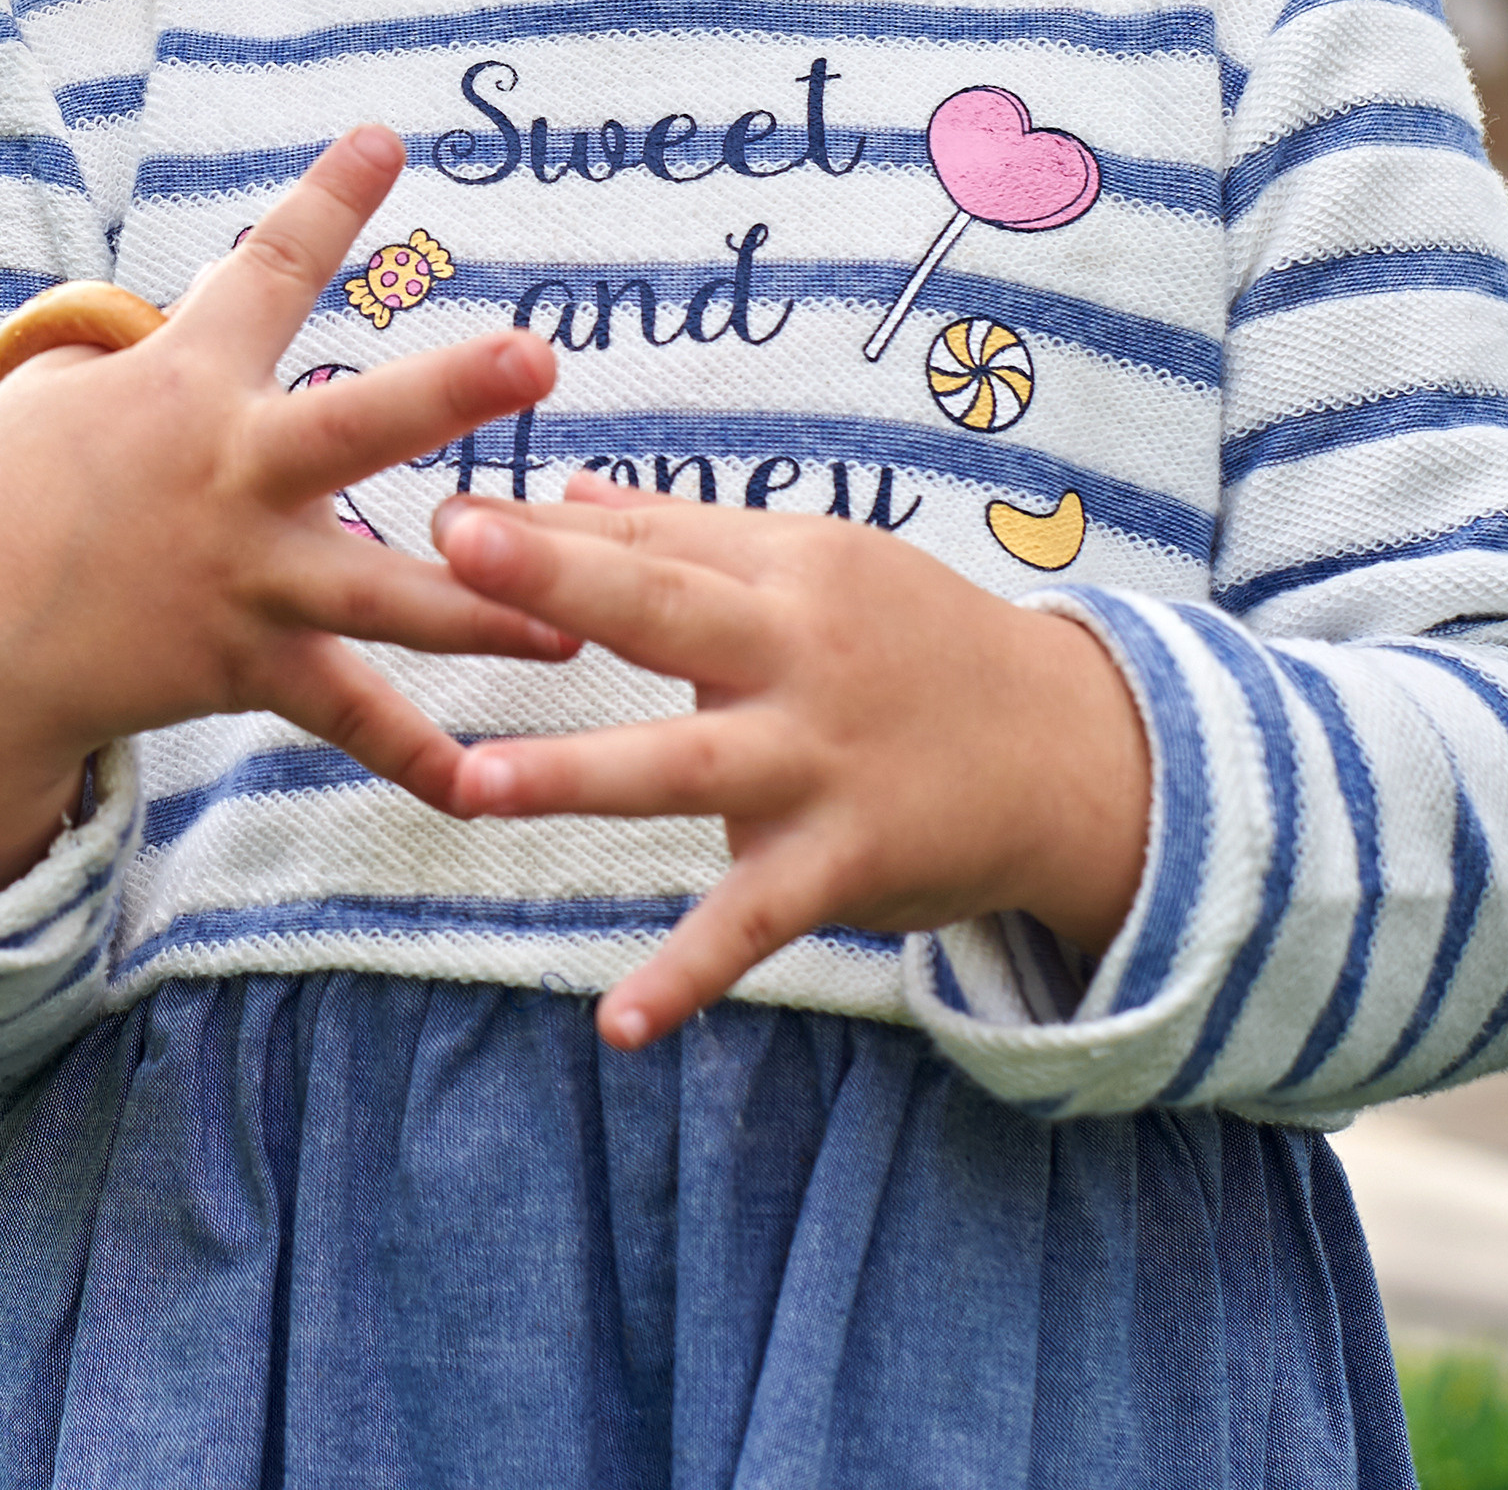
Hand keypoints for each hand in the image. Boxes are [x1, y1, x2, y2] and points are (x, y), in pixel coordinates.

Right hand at [0, 127, 562, 907]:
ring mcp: (244, 579)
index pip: (264, 269)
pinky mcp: (245, 668)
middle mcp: (229, 475)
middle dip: (449, 392)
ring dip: (484, 607)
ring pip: (382, 595)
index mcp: (189, 381)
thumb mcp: (80, 387)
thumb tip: (231, 270)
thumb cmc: (19, 487)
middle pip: (352, 428)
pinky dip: (414, 757)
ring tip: (579, 618)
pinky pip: (346, 719)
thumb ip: (177, 336)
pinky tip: (489, 787)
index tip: (385, 138)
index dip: (325, 200)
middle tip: (538, 355)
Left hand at [431, 478, 1149, 1048]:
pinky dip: (690, 973)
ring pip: (685, 765)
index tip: (443, 510)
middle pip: (665, 608)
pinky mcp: (842, 858)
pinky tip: (618, 1021)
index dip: (546, 527)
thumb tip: (569, 484)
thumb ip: (687, 533)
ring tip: (469, 784)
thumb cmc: (914, 641)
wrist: (1064, 747)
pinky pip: (754, 921)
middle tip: (455, 546)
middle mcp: (797, 650)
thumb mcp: (818, 565)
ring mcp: (817, 758)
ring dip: (577, 773)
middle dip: (559, 577)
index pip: (650, 538)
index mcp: (787, 567)